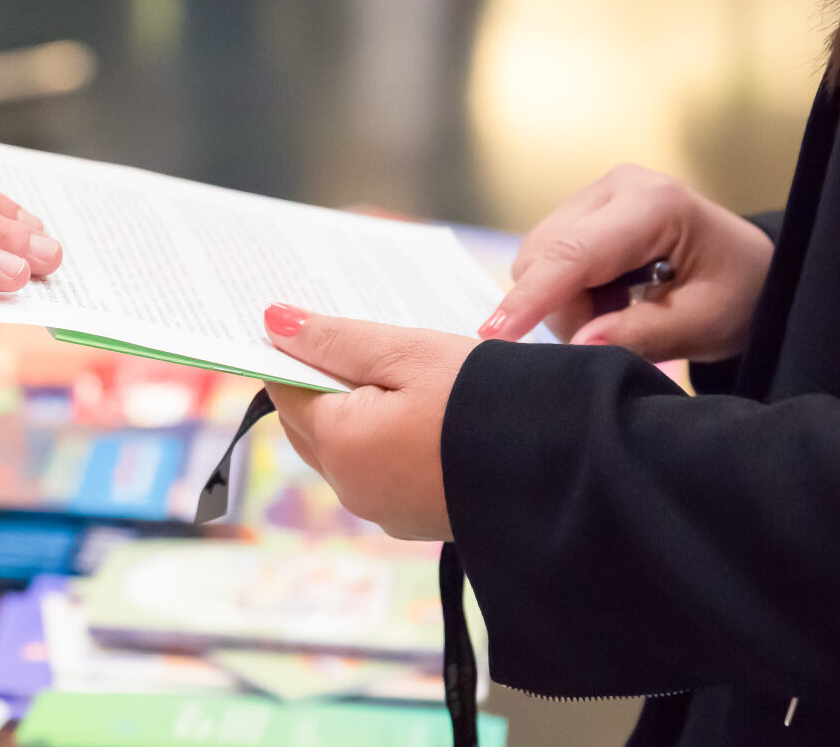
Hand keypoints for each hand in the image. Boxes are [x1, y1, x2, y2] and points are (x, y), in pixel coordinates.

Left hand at [263, 304, 474, 541]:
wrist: (567, 469)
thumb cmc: (487, 401)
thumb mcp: (409, 353)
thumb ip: (336, 340)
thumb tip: (272, 322)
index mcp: (339, 445)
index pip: (284, 389)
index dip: (294, 352)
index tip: (311, 323)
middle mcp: (351, 487)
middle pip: (309, 423)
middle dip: (322, 382)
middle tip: (353, 339)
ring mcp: (384, 510)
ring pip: (345, 449)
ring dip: (356, 411)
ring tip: (394, 369)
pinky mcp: (416, 518)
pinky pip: (380, 470)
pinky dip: (385, 439)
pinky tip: (419, 410)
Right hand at [478, 164, 772, 361]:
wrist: (751, 271)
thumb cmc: (738, 293)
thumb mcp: (704, 324)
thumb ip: (642, 335)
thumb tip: (580, 346)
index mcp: (654, 204)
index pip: (573, 254)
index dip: (531, 297)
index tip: (494, 334)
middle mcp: (616, 186)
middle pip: (544, 257)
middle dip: (562, 308)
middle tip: (614, 334)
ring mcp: (595, 194)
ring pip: (537, 260)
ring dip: (565, 301)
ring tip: (620, 311)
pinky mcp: (582, 209)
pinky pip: (546, 258)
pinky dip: (568, 290)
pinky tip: (611, 295)